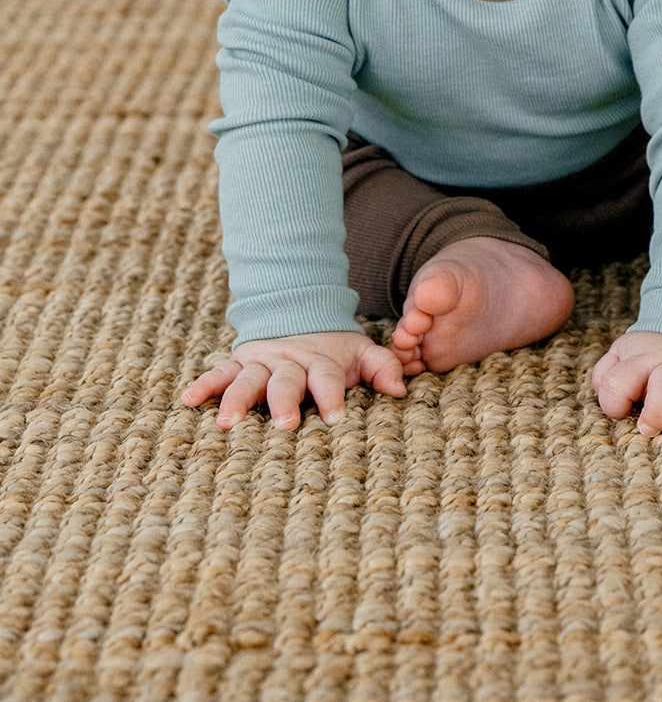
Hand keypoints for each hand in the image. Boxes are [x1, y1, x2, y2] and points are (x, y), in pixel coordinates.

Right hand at [181, 330, 405, 429]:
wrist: (300, 311)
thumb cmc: (334, 349)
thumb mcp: (361, 351)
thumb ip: (381, 366)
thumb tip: (399, 389)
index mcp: (321, 360)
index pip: (327, 378)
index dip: (331, 396)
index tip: (335, 418)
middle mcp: (289, 361)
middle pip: (286, 381)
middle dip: (285, 402)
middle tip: (285, 425)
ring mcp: (262, 361)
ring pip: (248, 379)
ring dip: (237, 399)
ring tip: (227, 423)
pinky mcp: (240, 361)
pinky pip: (220, 372)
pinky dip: (204, 384)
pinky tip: (187, 400)